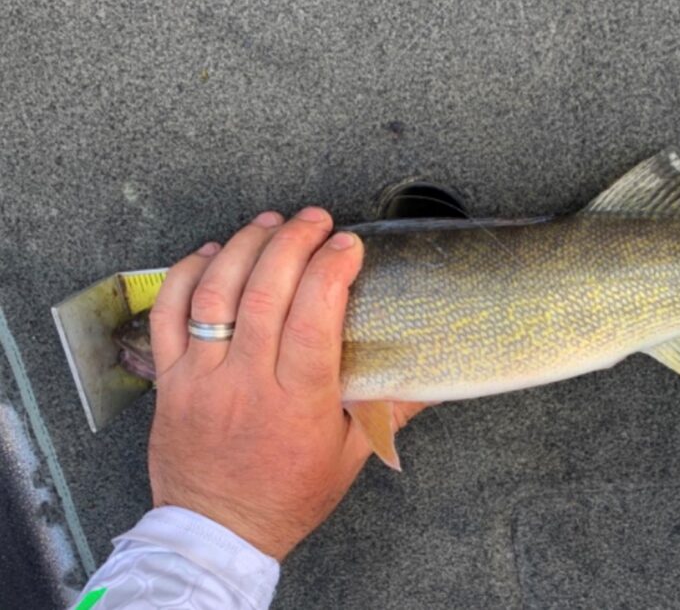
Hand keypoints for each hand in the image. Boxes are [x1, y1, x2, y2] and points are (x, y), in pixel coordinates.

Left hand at [147, 207, 425, 559]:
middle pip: (264, 293)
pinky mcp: (170, 378)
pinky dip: (187, 275)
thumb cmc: (288, 496)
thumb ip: (390, 409)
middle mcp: (245, 382)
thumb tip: (437, 376)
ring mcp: (201, 377)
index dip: (331, 271)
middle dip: (292, 243)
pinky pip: (168, 315)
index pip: (312, 319)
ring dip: (243, 247)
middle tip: (315, 220)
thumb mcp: (350, 455)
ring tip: (271, 223)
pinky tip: (212, 253)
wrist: (218, 533)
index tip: (349, 245)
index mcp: (296, 402)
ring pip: (214, 293)